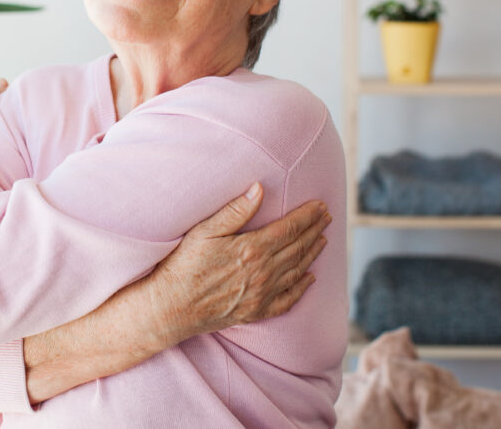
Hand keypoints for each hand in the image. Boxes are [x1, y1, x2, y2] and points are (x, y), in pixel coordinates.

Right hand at [147, 183, 330, 346]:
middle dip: (315, 230)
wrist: (173, 307)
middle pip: (298, 247)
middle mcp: (264, 272)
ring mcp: (263, 294)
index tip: (320, 205)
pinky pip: (289, 299)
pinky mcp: (258, 311)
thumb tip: (259, 189)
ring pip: (298, 270)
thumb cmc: (184, 265)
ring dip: (313, 253)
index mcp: (253, 249)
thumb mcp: (204, 231)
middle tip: (327, 217)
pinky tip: (310, 278)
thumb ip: (235, 211)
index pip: (290, 228)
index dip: (307, 216)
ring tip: (323, 239)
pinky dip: (303, 287)